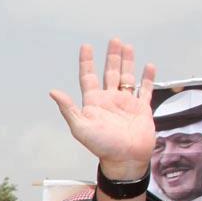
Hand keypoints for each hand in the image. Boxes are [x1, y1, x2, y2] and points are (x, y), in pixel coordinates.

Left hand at [50, 38, 155, 179]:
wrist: (125, 159)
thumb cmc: (103, 146)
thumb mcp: (80, 127)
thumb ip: (68, 109)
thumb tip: (53, 92)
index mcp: (94, 103)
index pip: (88, 77)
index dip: (86, 62)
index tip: (86, 47)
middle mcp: (109, 101)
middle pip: (110, 73)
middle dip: (111, 57)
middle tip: (113, 40)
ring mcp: (126, 104)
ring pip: (127, 77)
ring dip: (127, 62)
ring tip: (127, 47)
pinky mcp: (141, 109)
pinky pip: (145, 90)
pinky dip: (147, 79)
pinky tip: (148, 67)